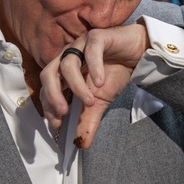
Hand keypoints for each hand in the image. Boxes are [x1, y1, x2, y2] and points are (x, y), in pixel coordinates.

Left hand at [39, 24, 148, 148]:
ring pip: (67, 63)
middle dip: (52, 95)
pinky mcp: (97, 37)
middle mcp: (67, 57)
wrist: (137, 54)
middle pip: (48, 73)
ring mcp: (80, 45)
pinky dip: (93, 67)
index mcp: (63, 73)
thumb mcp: (100, 102)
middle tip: (64, 113)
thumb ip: (89, 121)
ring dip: (77, 86)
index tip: (58, 123)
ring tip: (90, 101)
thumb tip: (83, 145)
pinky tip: (100, 81)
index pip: (46, 89)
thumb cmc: (114, 73)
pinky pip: (90, 50)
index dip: (49, 106)